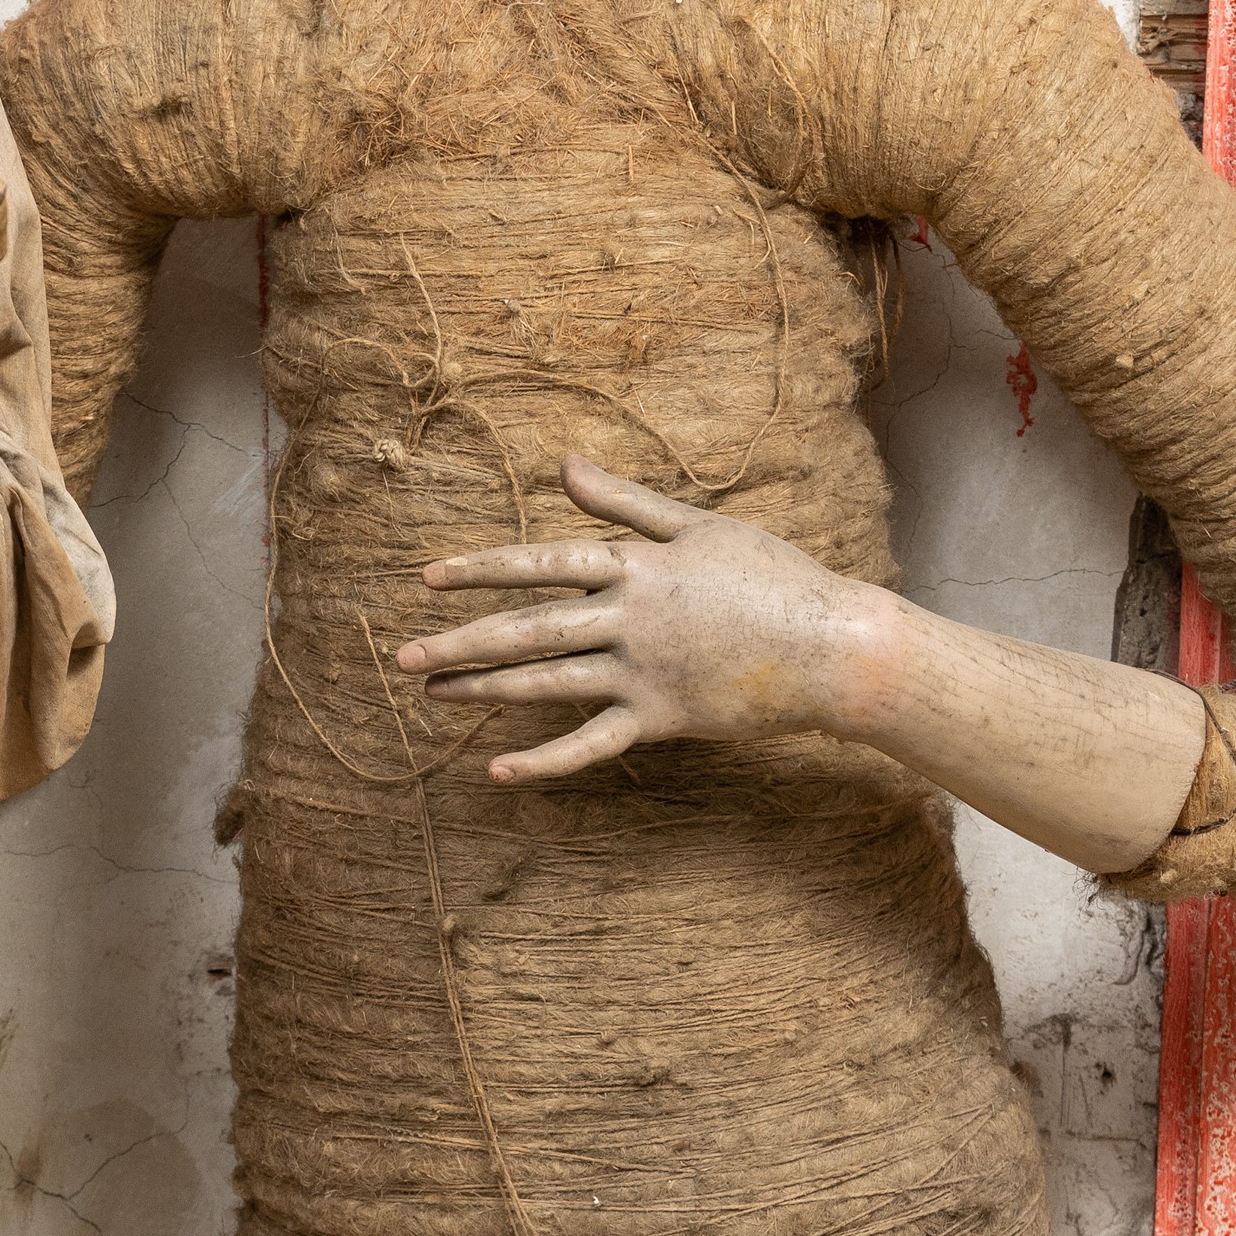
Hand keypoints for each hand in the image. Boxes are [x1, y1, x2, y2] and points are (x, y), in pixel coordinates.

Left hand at [394, 453, 881, 782]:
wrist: (833, 647)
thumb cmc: (771, 578)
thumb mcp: (699, 526)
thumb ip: (625, 504)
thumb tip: (564, 465)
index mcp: (638, 565)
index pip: (543, 562)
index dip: (482, 570)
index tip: (428, 578)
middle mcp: (631, 618)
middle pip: (529, 628)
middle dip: (461, 640)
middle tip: (402, 654)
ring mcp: (643, 672)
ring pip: (547, 683)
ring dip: (484, 689)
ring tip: (432, 694)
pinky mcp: (662, 717)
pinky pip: (590, 744)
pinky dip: (544, 761)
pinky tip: (497, 770)